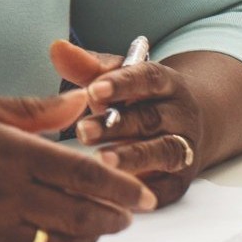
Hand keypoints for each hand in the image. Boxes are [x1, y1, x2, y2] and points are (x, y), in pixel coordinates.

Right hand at [0, 91, 155, 241]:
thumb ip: (36, 110)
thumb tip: (79, 104)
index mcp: (9, 150)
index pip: (80, 173)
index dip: (118, 185)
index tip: (142, 192)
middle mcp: (4, 191)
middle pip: (77, 212)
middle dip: (113, 215)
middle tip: (133, 213)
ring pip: (58, 239)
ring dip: (89, 235)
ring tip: (105, 226)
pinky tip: (63, 237)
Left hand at [51, 39, 203, 206]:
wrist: (181, 129)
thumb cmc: (137, 101)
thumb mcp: (116, 79)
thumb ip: (88, 67)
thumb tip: (57, 48)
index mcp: (167, 83)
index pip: (149, 78)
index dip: (123, 84)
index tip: (94, 90)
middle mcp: (180, 115)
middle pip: (151, 118)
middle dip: (118, 125)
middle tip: (82, 131)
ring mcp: (185, 148)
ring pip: (164, 152)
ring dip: (134, 157)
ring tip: (102, 161)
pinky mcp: (180, 180)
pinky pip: (165, 188)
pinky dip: (144, 193)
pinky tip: (117, 194)